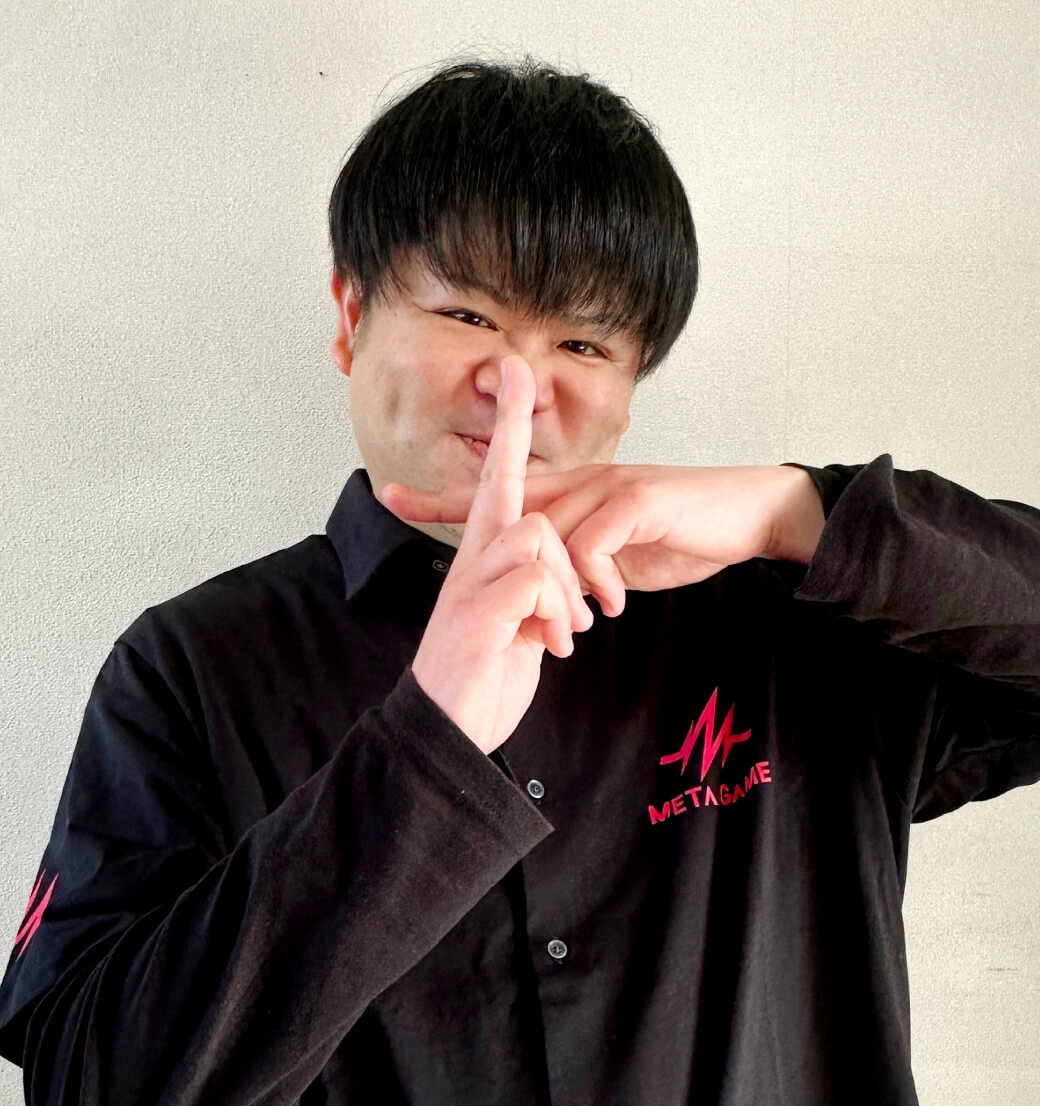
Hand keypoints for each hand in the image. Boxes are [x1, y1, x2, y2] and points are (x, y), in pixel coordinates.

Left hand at [382, 459, 824, 619]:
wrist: (746, 518)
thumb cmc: (682, 535)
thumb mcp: (618, 557)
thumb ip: (579, 567)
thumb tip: (551, 594)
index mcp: (572, 495)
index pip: (499, 493)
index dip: (444, 496)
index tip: (388, 496)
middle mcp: (582, 482)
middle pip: (509, 500)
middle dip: (461, 520)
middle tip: (420, 529)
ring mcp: (609, 486)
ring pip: (551, 532)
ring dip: (555, 588)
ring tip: (570, 630)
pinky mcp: (638, 501)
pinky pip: (595, 542)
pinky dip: (596, 579)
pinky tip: (611, 605)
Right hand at [388, 355, 594, 754]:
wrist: (447, 733)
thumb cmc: (483, 677)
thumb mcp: (514, 624)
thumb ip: (531, 586)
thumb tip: (554, 571)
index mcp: (486, 559)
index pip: (498, 480)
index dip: (509, 428)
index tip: (514, 372)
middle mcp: (472, 562)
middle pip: (509, 487)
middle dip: (517, 442)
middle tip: (530, 453)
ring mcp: (471, 586)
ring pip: (535, 536)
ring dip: (563, 588)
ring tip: (561, 634)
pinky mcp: (478, 616)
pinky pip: (533, 582)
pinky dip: (553, 615)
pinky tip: (547, 647)